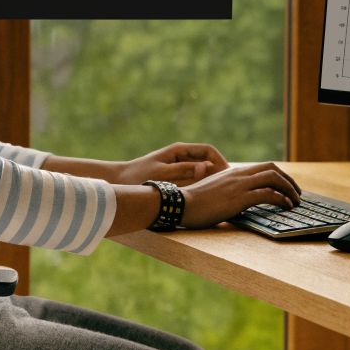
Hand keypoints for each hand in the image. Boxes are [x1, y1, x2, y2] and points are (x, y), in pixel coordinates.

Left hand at [113, 142, 229, 185]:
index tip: (229, 175)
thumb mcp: (162, 174)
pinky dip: (202, 187)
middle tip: (230, 188)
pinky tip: (205, 199)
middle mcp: (181, 157)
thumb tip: (206, 167)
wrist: (119, 181)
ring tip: (222, 194)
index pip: (209, 151)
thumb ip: (185, 171)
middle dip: (220, 173)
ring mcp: (179, 167)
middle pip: (208, 161)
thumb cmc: (137, 176)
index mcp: (179, 150)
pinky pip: (194, 181)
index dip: (221, 162)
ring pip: (202, 172)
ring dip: (212, 181)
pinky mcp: (175, 178)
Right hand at [180, 162, 301, 228]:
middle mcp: (239, 175)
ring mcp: (240, 185)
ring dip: (289, 189)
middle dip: (288, 180)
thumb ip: (228, 191)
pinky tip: (286, 206)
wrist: (181, 204)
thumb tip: (239, 201)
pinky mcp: (239, 198)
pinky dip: (281, 199)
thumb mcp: (214, 191)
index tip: (286, 186)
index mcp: (234, 172)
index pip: (263, 167)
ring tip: (296, 201)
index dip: (279, 175)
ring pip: (273, 179)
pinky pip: (267, 194)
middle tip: (297, 193)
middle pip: (272, 169)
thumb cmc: (194, 202)